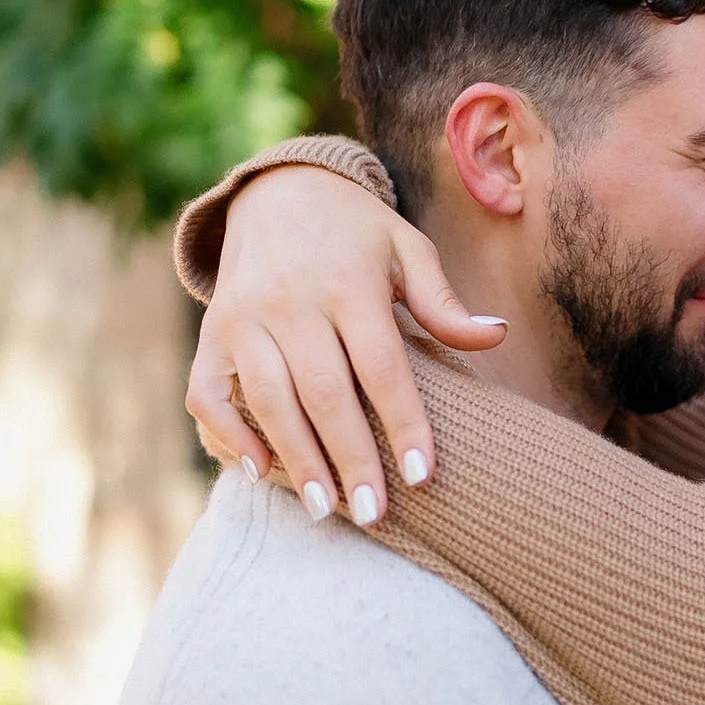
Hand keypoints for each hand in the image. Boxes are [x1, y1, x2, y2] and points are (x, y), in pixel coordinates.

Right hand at [185, 166, 506, 521]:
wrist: (277, 191)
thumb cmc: (356, 233)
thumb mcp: (406, 249)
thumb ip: (443, 301)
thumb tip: (496, 336)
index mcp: (348, 283)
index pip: (381, 366)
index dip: (402, 423)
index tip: (421, 475)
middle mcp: (291, 301)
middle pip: (324, 392)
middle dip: (350, 458)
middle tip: (374, 513)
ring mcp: (242, 318)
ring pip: (268, 399)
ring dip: (296, 459)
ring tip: (325, 508)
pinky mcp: (210, 333)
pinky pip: (207, 393)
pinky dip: (227, 434)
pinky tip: (259, 470)